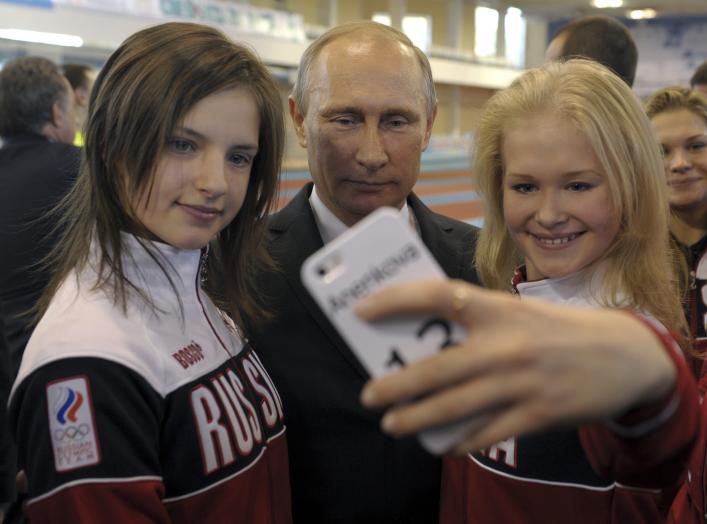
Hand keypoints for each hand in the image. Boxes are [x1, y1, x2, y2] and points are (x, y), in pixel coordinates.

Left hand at [357, 279, 676, 453]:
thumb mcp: (519, 312)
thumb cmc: (560, 330)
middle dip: (395, 384)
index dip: (394, 300)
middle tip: (368, 394)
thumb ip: (477, 323)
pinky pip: (487, 433)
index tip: (362, 310)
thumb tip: (424, 343)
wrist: (628, 355)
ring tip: (391, 423)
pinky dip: (459, 439)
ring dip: (416, 418)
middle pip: (437, 367)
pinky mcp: (538, 414)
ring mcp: (522, 382)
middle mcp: (507, 344)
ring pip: (455, 406)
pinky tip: (442, 443)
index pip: (436, 295)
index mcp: (499, 308)